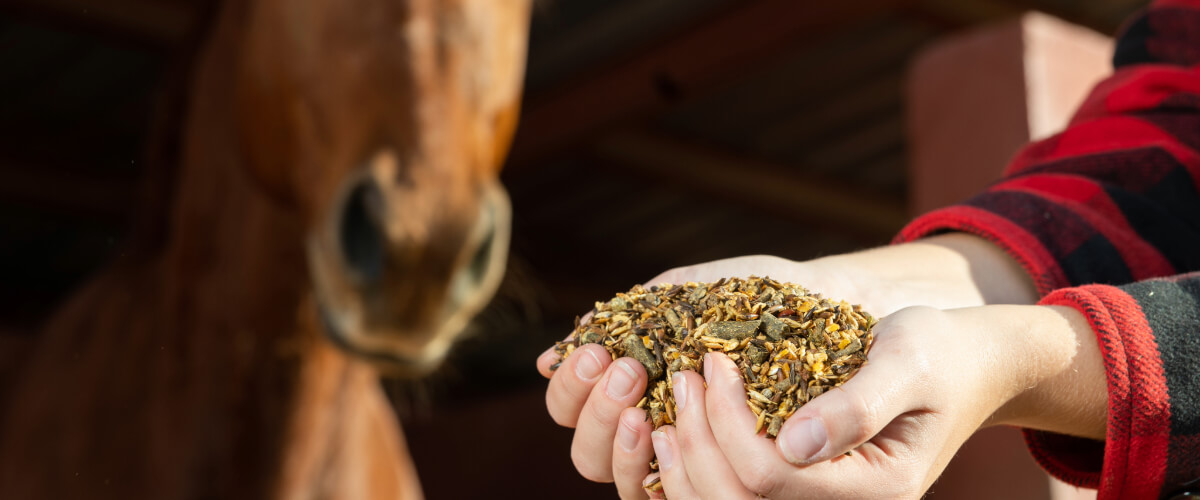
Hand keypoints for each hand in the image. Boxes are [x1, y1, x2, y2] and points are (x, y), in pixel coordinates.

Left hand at [536, 234, 1038, 497]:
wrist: (959, 366)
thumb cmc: (937, 352)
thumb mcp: (909, 362)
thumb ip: (857, 404)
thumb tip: (793, 443)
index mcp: (874, 491)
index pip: (768, 478)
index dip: (725, 422)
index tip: (712, 361)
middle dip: (693, 440)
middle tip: (681, 376)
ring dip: (679, 460)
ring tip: (664, 404)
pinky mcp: (794, 488)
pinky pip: (728, 493)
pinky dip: (688, 467)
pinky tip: (668, 427)